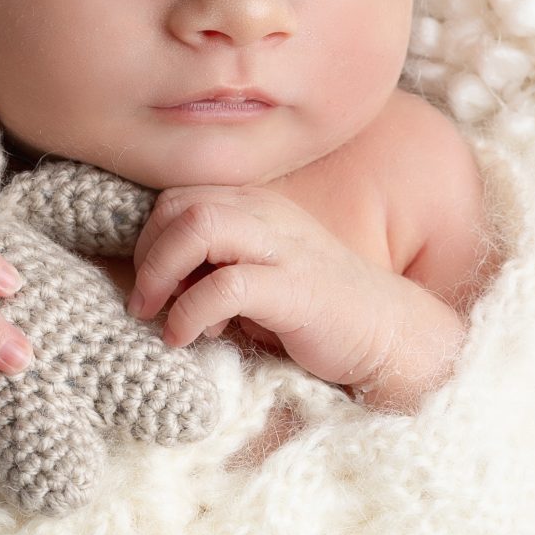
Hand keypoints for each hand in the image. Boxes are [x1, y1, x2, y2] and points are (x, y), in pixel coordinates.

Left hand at [128, 186, 423, 394]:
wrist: (390, 334)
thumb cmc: (315, 310)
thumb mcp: (256, 276)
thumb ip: (211, 266)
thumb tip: (155, 284)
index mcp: (255, 205)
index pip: (178, 196)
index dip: (150, 239)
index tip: (152, 286)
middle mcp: (267, 215)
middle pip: (179, 204)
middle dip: (146, 254)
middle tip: (145, 303)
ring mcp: (283, 248)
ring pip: (199, 226)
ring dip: (161, 273)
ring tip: (156, 316)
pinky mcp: (295, 289)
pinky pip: (226, 285)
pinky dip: (190, 312)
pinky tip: (185, 338)